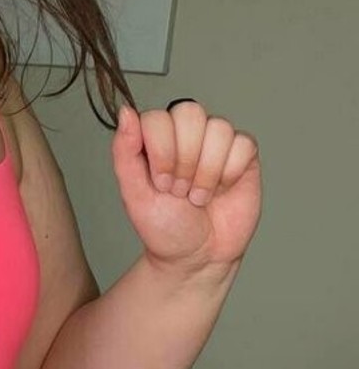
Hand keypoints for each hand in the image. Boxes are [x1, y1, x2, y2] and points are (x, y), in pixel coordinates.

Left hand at [110, 101, 261, 275]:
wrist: (197, 257)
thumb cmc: (163, 225)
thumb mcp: (134, 193)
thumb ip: (125, 151)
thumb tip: (126, 111)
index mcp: (155, 136)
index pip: (158, 116)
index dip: (162, 151)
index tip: (161, 184)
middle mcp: (186, 132)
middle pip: (190, 112)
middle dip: (185, 158)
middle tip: (180, 190)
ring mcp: (216, 141)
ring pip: (219, 127)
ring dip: (207, 171)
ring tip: (199, 195)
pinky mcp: (244, 155)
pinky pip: (244, 144)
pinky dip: (230, 173)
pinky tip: (221, 190)